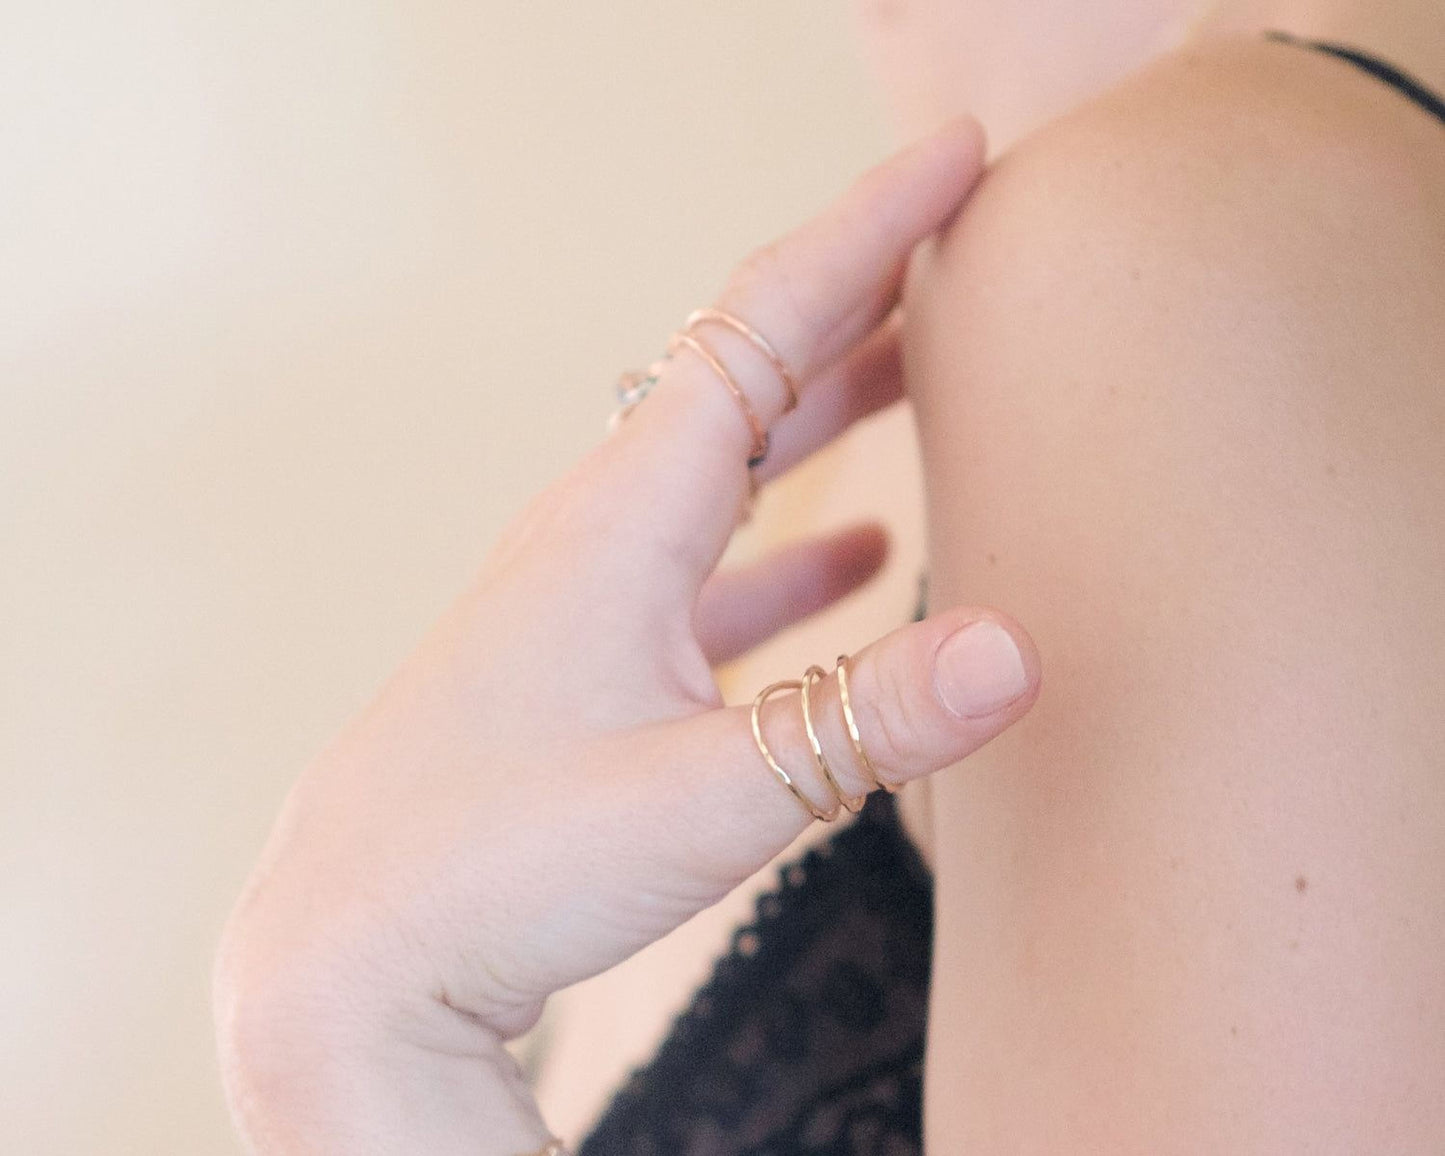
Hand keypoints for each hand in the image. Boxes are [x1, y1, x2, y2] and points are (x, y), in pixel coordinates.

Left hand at [213, 115, 1040, 1154]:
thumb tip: (1018, 652)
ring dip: (827, 411)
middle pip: (749, 372)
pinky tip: (855, 560)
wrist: (348, 955)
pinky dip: (792, 546)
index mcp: (622, 517)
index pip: (764, 324)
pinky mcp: (589, 660)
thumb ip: (861, 724)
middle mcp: (600, 531)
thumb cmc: (492, 868)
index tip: (955, 155)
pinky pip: (712, 567)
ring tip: (920, 370)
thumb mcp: (699, 799)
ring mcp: (590, 594)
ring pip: (730, 467)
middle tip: (959, 241)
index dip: (868, 230)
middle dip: (859, 295)